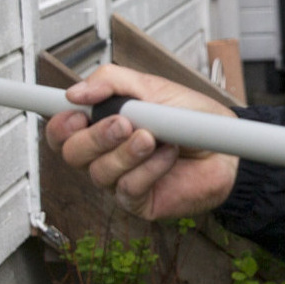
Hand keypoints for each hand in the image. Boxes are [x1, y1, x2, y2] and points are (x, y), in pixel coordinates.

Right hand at [43, 65, 239, 220]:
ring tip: (153, 136)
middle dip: (96, 136)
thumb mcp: (152, 86)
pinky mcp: (137, 201)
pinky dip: (148, 168)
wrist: (226, 145)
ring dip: (127, 152)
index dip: (59, 124)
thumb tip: (76, 92)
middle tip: (124, 122)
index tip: (74, 113)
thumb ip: (112, 81)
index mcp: (101, 123)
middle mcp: (104, 154)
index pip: (61, 131)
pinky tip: (168, 155)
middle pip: (72, 153)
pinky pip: (127, 188)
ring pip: (99, 172)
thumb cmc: (190, 117)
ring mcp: (119, 180)